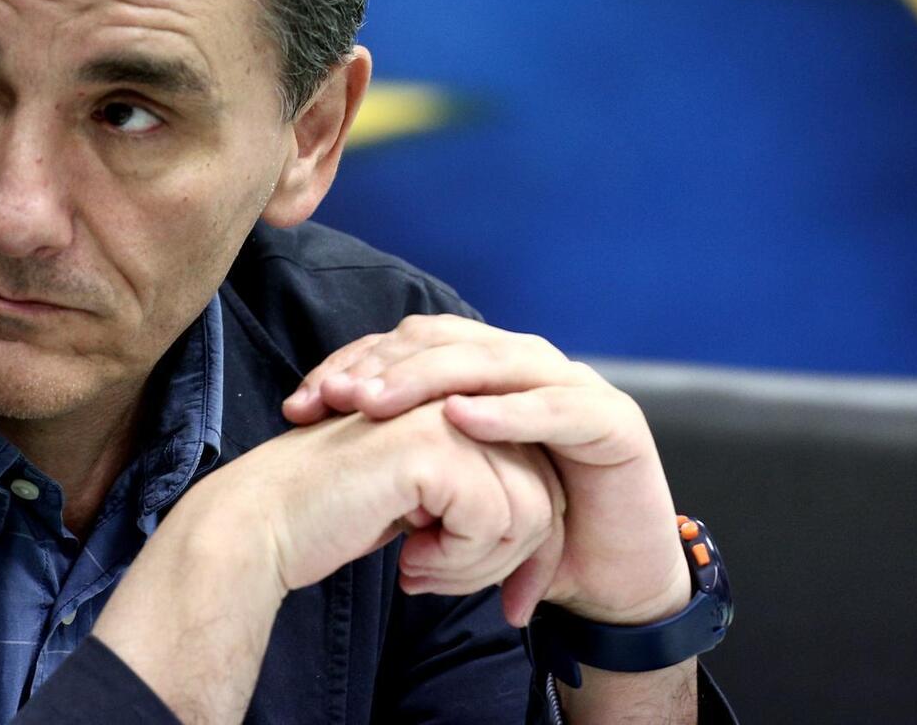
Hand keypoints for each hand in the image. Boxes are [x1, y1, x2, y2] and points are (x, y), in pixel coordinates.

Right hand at [92, 401, 563, 724]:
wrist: (264, 522)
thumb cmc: (335, 513)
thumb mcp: (426, 499)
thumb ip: (480, 490)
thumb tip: (550, 523)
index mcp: (458, 401)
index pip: (540, 477)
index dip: (534, 550)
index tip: (510, 603)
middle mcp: (459, 396)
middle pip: (545, 496)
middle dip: (511, 563)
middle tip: (441, 581)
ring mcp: (448, 414)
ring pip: (529, 512)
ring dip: (478, 565)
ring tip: (421, 567)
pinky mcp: (435, 445)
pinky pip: (494, 522)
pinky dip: (457, 560)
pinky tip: (408, 558)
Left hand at [281, 315, 690, 627]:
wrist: (610, 576)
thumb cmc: (526, 527)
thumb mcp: (448, 485)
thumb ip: (397, 452)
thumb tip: (310, 437)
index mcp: (488, 370)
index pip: (411, 344)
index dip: (356, 364)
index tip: (303, 403)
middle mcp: (528, 364)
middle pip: (447, 341)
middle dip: (384, 366)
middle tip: (337, 398)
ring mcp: (574, 384)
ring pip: (494, 361)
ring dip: (431, 379)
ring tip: (379, 404)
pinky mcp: (613, 421)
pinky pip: (555, 406)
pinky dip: (506, 410)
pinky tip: (460, 419)